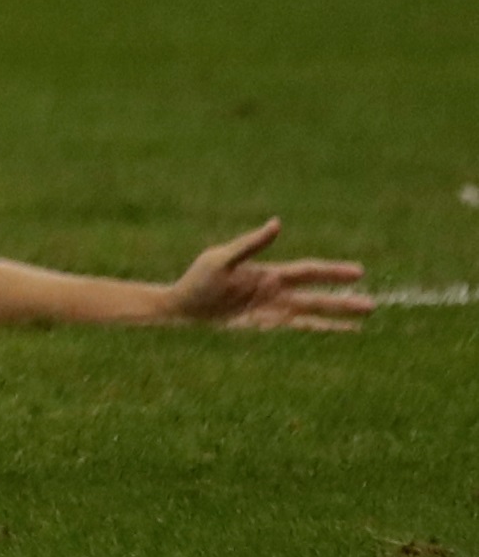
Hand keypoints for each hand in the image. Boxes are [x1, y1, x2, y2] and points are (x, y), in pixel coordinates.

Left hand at [162, 219, 373, 330]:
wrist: (184, 307)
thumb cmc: (200, 279)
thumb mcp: (223, 259)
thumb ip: (251, 244)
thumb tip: (277, 224)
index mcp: (269, 273)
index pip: (307, 272)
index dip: (332, 272)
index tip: (359, 272)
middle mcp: (276, 291)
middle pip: (317, 295)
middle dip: (343, 299)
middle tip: (373, 304)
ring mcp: (274, 309)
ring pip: (313, 312)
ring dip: (338, 317)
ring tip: (364, 319)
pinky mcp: (267, 325)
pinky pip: (299, 327)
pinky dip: (320, 329)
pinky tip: (340, 332)